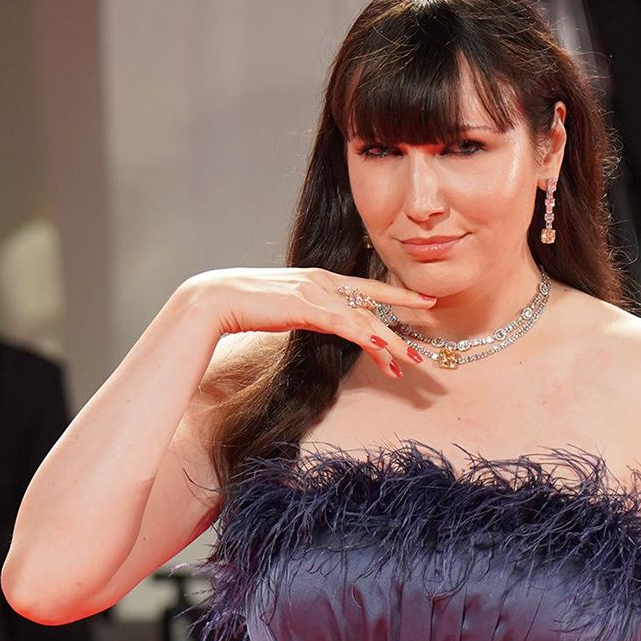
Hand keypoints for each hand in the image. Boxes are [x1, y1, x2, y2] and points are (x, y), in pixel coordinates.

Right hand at [181, 267, 436, 378]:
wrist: (215, 299)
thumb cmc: (246, 306)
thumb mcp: (287, 307)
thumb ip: (310, 312)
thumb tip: (324, 323)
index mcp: (320, 278)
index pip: (368, 288)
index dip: (399, 295)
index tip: (425, 303)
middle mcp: (323, 280)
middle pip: (373, 304)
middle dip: (403, 326)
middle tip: (425, 349)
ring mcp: (315, 291)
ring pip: (363, 317)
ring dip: (389, 342)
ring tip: (409, 362)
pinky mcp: (304, 306)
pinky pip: (343, 323)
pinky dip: (364, 335)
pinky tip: (381, 348)